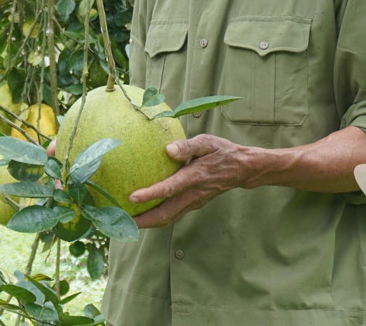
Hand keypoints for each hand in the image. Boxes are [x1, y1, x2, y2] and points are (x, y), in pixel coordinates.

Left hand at [130, 134, 252, 228]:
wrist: (242, 169)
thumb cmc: (222, 152)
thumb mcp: (207, 142)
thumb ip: (188, 146)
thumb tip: (168, 149)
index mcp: (194, 177)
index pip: (170, 189)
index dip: (151, 194)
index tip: (132, 198)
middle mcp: (193, 194)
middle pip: (166, 214)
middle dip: (144, 221)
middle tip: (122, 222)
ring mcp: (194, 202)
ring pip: (169, 218)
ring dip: (149, 223)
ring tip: (128, 223)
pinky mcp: (194, 204)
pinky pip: (173, 215)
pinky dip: (158, 219)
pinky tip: (144, 216)